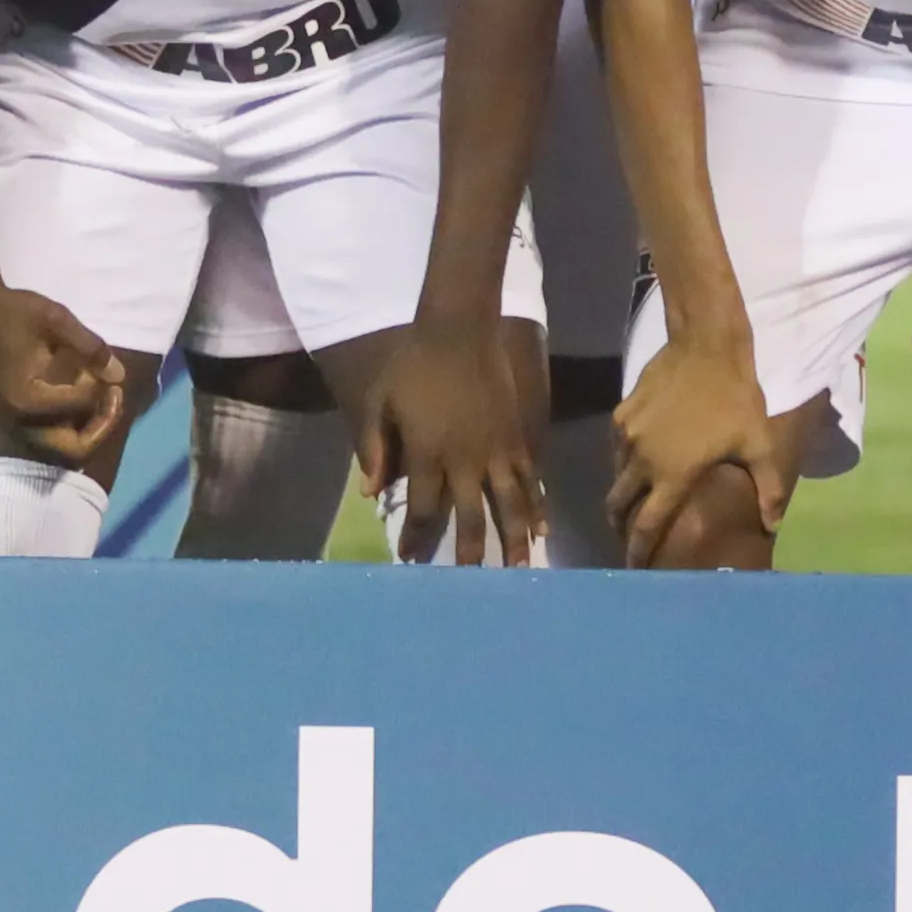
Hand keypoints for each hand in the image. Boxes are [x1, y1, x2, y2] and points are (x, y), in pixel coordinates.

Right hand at [0, 281, 139, 471]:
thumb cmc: (13, 312)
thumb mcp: (57, 319)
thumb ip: (90, 348)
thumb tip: (118, 376)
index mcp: (27, 399)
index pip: (81, 406)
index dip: (102, 388)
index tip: (104, 367)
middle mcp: (19, 421)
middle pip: (75, 450)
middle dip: (103, 425)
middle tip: (114, 394)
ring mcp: (15, 424)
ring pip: (65, 449)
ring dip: (90, 428)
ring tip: (103, 396)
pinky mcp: (15, 419)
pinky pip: (53, 437)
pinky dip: (74, 425)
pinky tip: (84, 397)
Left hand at [358, 313, 547, 562]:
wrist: (459, 329)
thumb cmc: (413, 366)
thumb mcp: (381, 404)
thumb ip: (374, 449)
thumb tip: (369, 494)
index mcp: (426, 454)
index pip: (421, 509)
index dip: (416, 538)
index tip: (410, 561)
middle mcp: (464, 460)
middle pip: (468, 517)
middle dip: (468, 552)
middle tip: (468, 583)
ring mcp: (496, 449)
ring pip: (508, 504)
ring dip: (513, 539)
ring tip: (519, 569)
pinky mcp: (517, 437)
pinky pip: (530, 478)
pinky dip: (537, 505)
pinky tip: (542, 528)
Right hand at [608, 330, 798, 560]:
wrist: (706, 345)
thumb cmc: (735, 398)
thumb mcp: (758, 444)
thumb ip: (767, 488)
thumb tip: (773, 526)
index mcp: (671, 476)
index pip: (646, 526)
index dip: (637, 550)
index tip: (633, 567)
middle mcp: (640, 461)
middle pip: (617, 505)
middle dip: (619, 525)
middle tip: (628, 533)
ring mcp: (626, 436)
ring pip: (616, 474)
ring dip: (624, 490)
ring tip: (638, 497)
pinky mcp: (621, 413)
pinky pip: (619, 446)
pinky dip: (627, 458)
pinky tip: (644, 455)